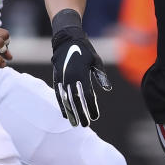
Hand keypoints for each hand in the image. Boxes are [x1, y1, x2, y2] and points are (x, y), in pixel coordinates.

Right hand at [49, 9, 110, 126]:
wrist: (66, 39)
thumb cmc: (85, 50)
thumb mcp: (96, 61)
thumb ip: (101, 76)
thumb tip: (107, 89)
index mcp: (81, 74)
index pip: (87, 95)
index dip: (91, 107)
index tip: (96, 117)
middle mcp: (70, 78)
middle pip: (76, 101)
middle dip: (81, 114)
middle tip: (86, 125)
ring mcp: (62, 79)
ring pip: (66, 100)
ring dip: (71, 113)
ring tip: (75, 124)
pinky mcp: (56, 78)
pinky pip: (58, 95)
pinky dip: (61, 105)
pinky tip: (65, 114)